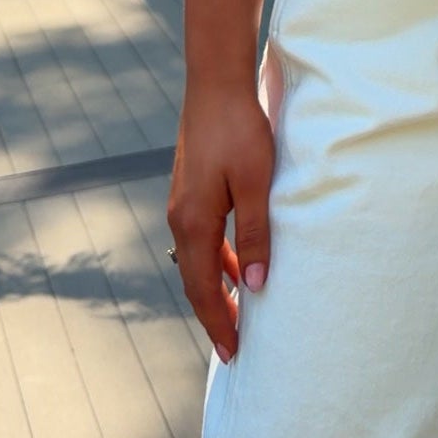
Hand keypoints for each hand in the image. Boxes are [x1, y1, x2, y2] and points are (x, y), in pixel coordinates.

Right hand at [167, 82, 274, 360]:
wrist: (216, 84)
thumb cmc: (240, 130)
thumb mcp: (257, 184)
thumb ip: (255, 235)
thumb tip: (257, 287)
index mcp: (194, 223)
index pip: (204, 290)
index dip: (219, 323)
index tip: (234, 354)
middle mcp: (181, 219)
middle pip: (195, 281)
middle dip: (215, 315)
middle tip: (235, 347)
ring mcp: (183, 204)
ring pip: (197, 261)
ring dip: (217, 289)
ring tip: (240, 313)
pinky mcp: (191, 190)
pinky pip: (201, 239)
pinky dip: (217, 261)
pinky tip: (238, 264)